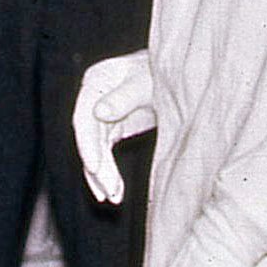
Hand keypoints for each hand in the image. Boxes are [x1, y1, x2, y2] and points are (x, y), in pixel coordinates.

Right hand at [73, 52, 154, 205]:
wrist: (182, 72)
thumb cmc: (166, 69)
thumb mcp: (148, 82)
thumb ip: (124, 96)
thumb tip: (98, 113)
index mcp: (97, 80)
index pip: (84, 117)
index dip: (86, 144)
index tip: (94, 167)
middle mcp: (94, 98)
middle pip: (88, 138)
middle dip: (97, 168)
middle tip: (107, 191)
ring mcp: (102, 114)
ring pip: (95, 150)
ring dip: (102, 176)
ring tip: (112, 197)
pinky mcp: (113, 128)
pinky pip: (106, 154)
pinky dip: (110, 173)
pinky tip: (115, 191)